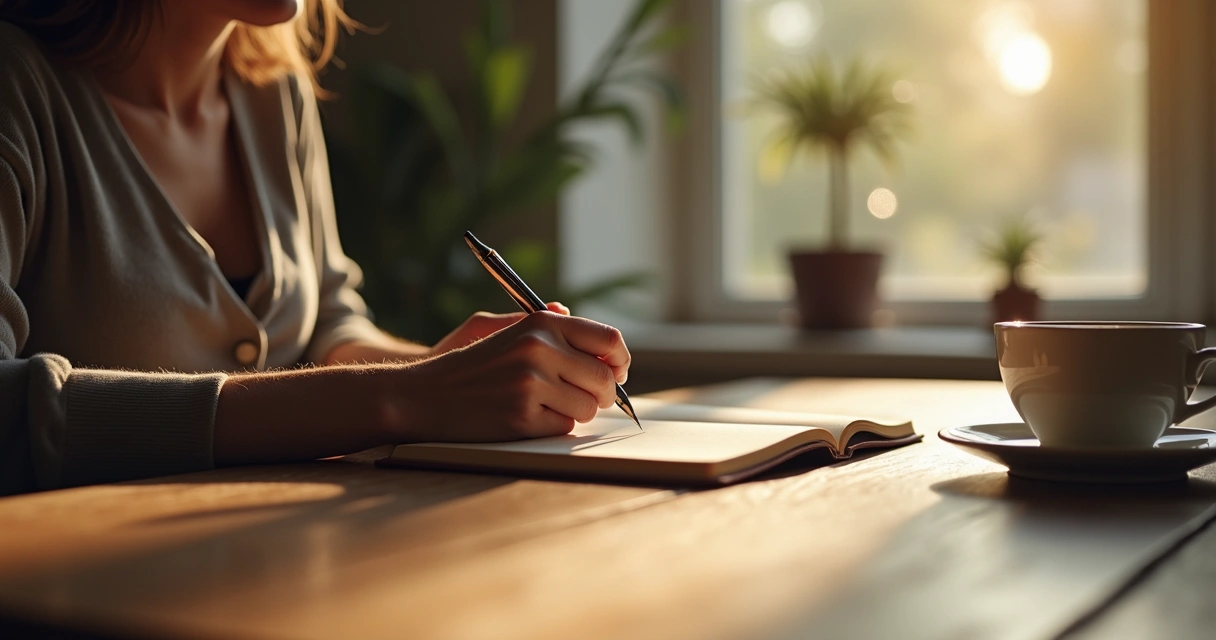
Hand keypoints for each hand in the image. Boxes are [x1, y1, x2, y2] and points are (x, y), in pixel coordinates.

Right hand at [392, 311, 629, 441]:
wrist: (421, 395)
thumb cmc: (469, 365)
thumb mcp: (506, 331)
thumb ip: (551, 326)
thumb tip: (597, 335)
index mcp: (541, 323)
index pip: (608, 340)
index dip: (620, 361)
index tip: (617, 373)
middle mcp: (539, 349)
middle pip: (605, 380)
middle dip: (602, 395)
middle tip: (585, 399)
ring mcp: (530, 384)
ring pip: (588, 408)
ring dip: (574, 413)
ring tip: (544, 406)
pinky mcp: (521, 418)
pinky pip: (563, 427)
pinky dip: (552, 427)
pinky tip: (525, 417)